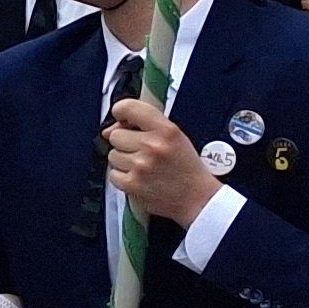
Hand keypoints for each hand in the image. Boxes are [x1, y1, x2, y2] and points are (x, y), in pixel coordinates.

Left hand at [102, 96, 221, 230]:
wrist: (199, 200)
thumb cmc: (187, 169)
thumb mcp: (176, 137)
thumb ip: (146, 124)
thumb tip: (109, 128)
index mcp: (166, 130)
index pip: (128, 107)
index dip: (121, 112)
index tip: (122, 118)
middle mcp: (153, 146)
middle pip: (115, 135)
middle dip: (126, 143)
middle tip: (144, 153)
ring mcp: (141, 165)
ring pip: (113, 155)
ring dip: (124, 161)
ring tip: (145, 168)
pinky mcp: (133, 184)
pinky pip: (113, 174)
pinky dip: (123, 178)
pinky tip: (141, 179)